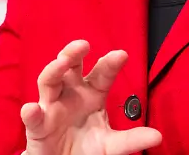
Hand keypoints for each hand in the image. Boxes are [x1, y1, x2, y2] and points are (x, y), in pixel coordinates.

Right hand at [21, 40, 161, 154]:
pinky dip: (31, 112)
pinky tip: (33, 109)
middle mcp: (70, 93)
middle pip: (70, 66)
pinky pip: (33, 116)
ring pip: (49, 81)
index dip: (110, 63)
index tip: (122, 55)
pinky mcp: (37, 124)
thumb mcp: (112, 145)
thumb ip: (131, 140)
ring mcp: (51, 106)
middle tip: (83, 45)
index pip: (102, 74)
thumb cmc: (87, 147)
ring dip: (54, 69)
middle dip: (74, 53)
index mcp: (92, 94)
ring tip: (62, 62)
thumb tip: (157, 136)